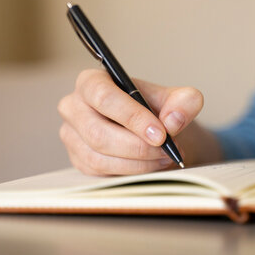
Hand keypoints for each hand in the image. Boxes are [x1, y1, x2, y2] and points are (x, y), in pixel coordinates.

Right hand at [58, 69, 222, 175]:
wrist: (149, 130)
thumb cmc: (153, 109)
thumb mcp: (174, 99)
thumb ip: (183, 102)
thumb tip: (173, 121)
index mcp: (90, 82)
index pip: (104, 97)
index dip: (132, 117)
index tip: (161, 134)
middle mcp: (73, 107)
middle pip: (98, 133)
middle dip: (137, 147)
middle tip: (166, 151)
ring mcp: (71, 136)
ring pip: (99, 157)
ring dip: (137, 163)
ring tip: (164, 158)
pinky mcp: (78, 160)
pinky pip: (101, 172)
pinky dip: (130, 173)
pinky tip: (150, 165)